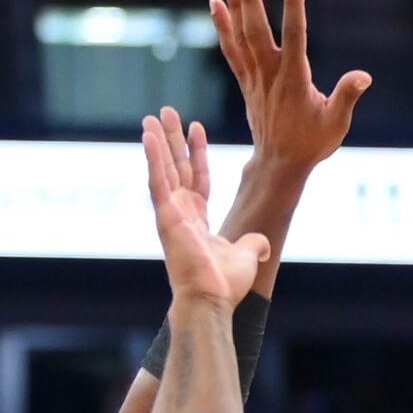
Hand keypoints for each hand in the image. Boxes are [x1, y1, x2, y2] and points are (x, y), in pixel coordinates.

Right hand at [143, 106, 268, 307]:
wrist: (212, 300)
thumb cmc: (225, 284)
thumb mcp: (247, 255)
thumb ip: (254, 244)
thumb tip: (264, 244)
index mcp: (196, 219)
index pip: (197, 177)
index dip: (197, 153)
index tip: (197, 127)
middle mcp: (180, 213)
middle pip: (176, 167)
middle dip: (172, 139)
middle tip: (165, 112)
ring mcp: (170, 213)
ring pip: (163, 169)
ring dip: (158, 141)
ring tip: (153, 116)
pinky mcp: (164, 216)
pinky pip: (158, 181)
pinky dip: (153, 158)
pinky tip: (148, 136)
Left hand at [209, 0, 370, 172]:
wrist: (280, 163)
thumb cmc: (313, 142)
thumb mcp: (336, 122)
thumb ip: (347, 96)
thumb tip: (363, 76)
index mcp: (294, 79)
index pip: (295, 35)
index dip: (294, 6)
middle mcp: (270, 74)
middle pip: (257, 31)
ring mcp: (255, 78)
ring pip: (241, 37)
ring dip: (235, 7)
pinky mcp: (246, 82)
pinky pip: (231, 50)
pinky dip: (223, 27)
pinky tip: (216, 6)